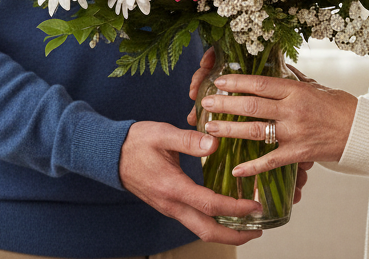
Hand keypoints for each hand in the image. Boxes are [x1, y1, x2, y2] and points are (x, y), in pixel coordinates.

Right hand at [119, 121, 262, 244]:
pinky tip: (226, 211)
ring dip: (226, 230)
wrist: (109, 155)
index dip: (236, 208)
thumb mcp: (162, 133)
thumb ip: (189, 139)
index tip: (255, 205)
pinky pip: (194, 221)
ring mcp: (170, 207)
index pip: (210, 206)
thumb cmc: (135, 142)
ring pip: (201, 229)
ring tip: (248, 221)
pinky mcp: (169, 205)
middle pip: (207, 231)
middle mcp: (172, 204)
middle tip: (258, 228)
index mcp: (172, 187)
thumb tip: (215, 142)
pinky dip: (214, 221)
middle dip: (235, 234)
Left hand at [197, 69, 356, 177]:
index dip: (237, 82)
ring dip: (231, 130)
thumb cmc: (341, 106)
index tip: (219, 81)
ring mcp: (294, 133)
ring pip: (256, 131)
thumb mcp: (317, 85)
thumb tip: (280, 67)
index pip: (260, 83)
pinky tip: (235, 170)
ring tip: (211, 128)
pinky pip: (271, 161)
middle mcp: (292, 110)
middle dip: (226, 104)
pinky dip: (252, 167)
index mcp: (295, 90)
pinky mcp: (298, 153)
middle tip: (206, 103)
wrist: (361, 131)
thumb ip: (295, 78)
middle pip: (252, 105)